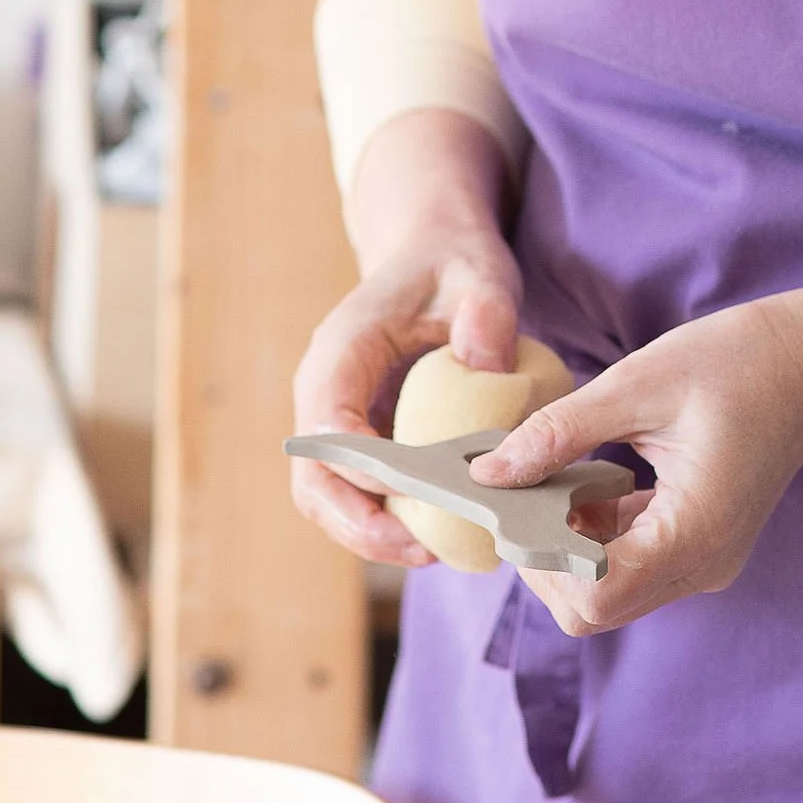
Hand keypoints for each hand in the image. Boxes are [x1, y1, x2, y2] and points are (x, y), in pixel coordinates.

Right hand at [291, 109, 520, 568]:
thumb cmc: (453, 262)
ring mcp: (337, 417)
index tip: (414, 503)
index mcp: (342, 350)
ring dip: (371, 534)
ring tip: (436, 553)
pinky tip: (441, 531)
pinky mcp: (359, 436)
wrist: (431, 249)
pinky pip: (357, 492)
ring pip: (328, 497)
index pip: (329, 426)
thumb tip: (484, 368)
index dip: (361, 474)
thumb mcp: (480, 273)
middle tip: (424, 552)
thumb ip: (487, 313)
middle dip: (360, 526)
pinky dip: (387, 520)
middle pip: (315, 480)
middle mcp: (326, 390)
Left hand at [469, 283, 802, 632]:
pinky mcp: (699, 544)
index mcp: (694, 532)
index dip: (538, 561)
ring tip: (553, 475)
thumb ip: (558, 434)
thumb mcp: (635, 384)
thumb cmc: (733, 361)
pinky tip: (585, 477)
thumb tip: (489, 475)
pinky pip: (631, 560)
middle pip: (594, 606)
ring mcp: (703, 560)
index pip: (593, 597)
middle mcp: (702, 564)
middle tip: (522, 489)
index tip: (511, 504)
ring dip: (566, 541)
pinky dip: (594, 530)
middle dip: (544, 556)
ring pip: (608, 588)